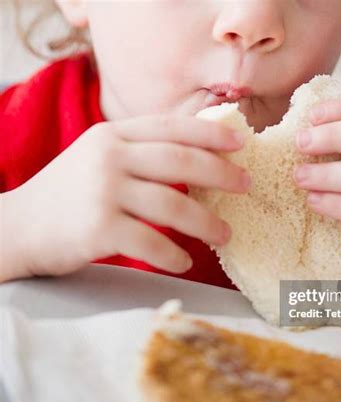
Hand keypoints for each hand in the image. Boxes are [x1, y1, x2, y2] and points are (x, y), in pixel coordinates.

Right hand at [2, 115, 249, 280]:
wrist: (17, 227)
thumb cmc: (68, 194)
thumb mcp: (99, 159)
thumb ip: (140, 154)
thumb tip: (196, 164)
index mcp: (112, 136)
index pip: (170, 128)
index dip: (209, 134)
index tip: (240, 144)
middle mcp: (108, 157)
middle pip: (179, 161)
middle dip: (220, 173)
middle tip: (246, 186)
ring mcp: (102, 192)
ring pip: (171, 205)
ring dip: (205, 223)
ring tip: (225, 235)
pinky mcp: (97, 229)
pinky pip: (150, 242)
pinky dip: (173, 255)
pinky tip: (184, 262)